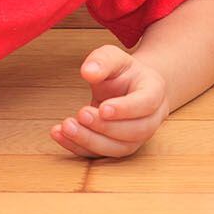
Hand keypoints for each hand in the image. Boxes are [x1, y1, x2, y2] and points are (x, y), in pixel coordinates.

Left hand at [50, 44, 168, 158]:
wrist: (129, 88)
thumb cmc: (123, 73)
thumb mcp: (114, 58)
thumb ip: (102, 61)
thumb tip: (88, 71)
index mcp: (154, 92)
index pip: (146, 103)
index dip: (125, 109)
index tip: (102, 107)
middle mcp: (151, 119)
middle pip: (135, 131)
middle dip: (105, 127)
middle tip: (81, 114)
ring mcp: (136, 138)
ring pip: (119, 148)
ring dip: (91, 141)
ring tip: (66, 127)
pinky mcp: (118, 148)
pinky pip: (101, 155)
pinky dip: (78, 147)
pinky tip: (59, 134)